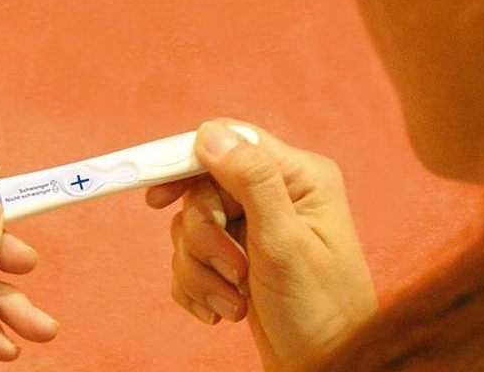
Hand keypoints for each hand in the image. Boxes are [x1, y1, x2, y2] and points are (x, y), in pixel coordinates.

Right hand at [147, 121, 376, 371]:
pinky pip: (191, 255)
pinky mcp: (237, 256)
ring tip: (234, 302)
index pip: (230, 143)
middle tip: (231, 272)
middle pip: (203, 189)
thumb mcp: (285, 243)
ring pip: (192, 225)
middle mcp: (276, 194)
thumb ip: (251, 181)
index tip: (158, 198)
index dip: (187, 164)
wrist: (325, 370)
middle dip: (205, 237)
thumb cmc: (321, 312)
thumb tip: (210, 134)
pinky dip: (197, 285)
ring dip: (201, 268)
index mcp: (299, 177)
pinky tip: (223, 310)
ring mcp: (255, 226)